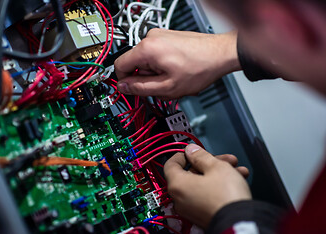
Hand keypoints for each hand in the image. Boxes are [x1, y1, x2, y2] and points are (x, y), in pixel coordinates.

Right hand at [115, 29, 240, 98]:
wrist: (220, 54)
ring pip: (147, 63)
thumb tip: (123, 87)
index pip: (119, 66)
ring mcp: (159, 36)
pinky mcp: (167, 38)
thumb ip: (140, 88)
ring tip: (174, 80)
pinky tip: (177, 72)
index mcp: (147, 49)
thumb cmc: (200, 68)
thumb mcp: (167, 87)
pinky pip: (156, 56)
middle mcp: (150, 38)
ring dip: (158, 75)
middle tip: (165, 86)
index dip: (125, 82)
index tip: (134, 90)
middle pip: (135, 65)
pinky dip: (164, 67)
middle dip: (147, 80)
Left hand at [164, 144, 250, 228]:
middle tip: (225, 159)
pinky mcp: (203, 215)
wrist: (240, 223)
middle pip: (191, 174)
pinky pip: (207, 196)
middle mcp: (180, 199)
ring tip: (237, 169)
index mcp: (177, 185)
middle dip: (210, 163)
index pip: (171, 164)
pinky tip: (237, 180)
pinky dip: (219, 186)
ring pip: (202, 184)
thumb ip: (200, 156)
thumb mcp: (215, 166)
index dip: (183, 154)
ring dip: (219, 173)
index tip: (194, 150)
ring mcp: (191, 209)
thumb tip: (191, 150)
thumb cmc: (226, 196)